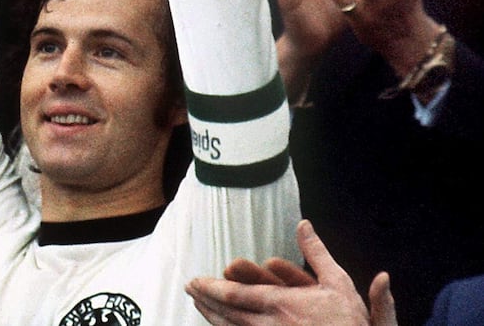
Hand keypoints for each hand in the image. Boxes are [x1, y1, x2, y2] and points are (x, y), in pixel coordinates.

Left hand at [185, 220, 396, 325]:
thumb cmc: (350, 323)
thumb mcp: (339, 282)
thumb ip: (317, 252)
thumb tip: (304, 224)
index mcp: (282, 305)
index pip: (235, 295)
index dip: (211, 288)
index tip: (195, 280)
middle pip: (227, 313)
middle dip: (206, 300)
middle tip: (189, 289)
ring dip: (212, 317)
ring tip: (199, 305)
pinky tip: (222, 325)